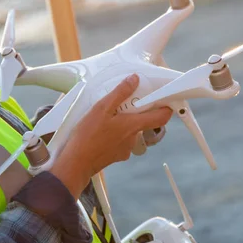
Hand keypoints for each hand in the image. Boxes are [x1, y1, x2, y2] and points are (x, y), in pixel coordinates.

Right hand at [50, 74, 172, 198]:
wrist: (76, 162)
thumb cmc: (88, 135)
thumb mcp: (102, 108)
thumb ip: (120, 93)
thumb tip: (135, 79)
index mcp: (133, 125)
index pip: (162, 117)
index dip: (166, 107)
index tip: (162, 98)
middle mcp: (134, 138)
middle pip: (143, 121)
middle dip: (134, 111)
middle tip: (119, 103)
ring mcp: (126, 149)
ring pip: (130, 131)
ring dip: (122, 123)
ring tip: (104, 118)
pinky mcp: (117, 156)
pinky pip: (121, 140)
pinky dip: (114, 134)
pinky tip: (100, 131)